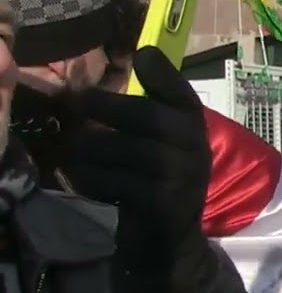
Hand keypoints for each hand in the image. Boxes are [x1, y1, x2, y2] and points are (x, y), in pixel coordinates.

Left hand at [62, 47, 214, 292]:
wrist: (169, 241)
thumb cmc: (160, 179)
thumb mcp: (166, 139)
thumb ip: (157, 99)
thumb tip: (144, 51)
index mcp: (195, 128)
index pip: (181, 93)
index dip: (162, 73)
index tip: (138, 56)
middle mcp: (193, 148)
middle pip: (141, 115)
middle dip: (102, 105)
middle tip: (76, 101)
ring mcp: (178, 177)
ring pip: (115, 149)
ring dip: (85, 150)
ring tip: (75, 155)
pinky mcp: (158, 204)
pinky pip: (107, 181)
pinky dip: (88, 180)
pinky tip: (86, 182)